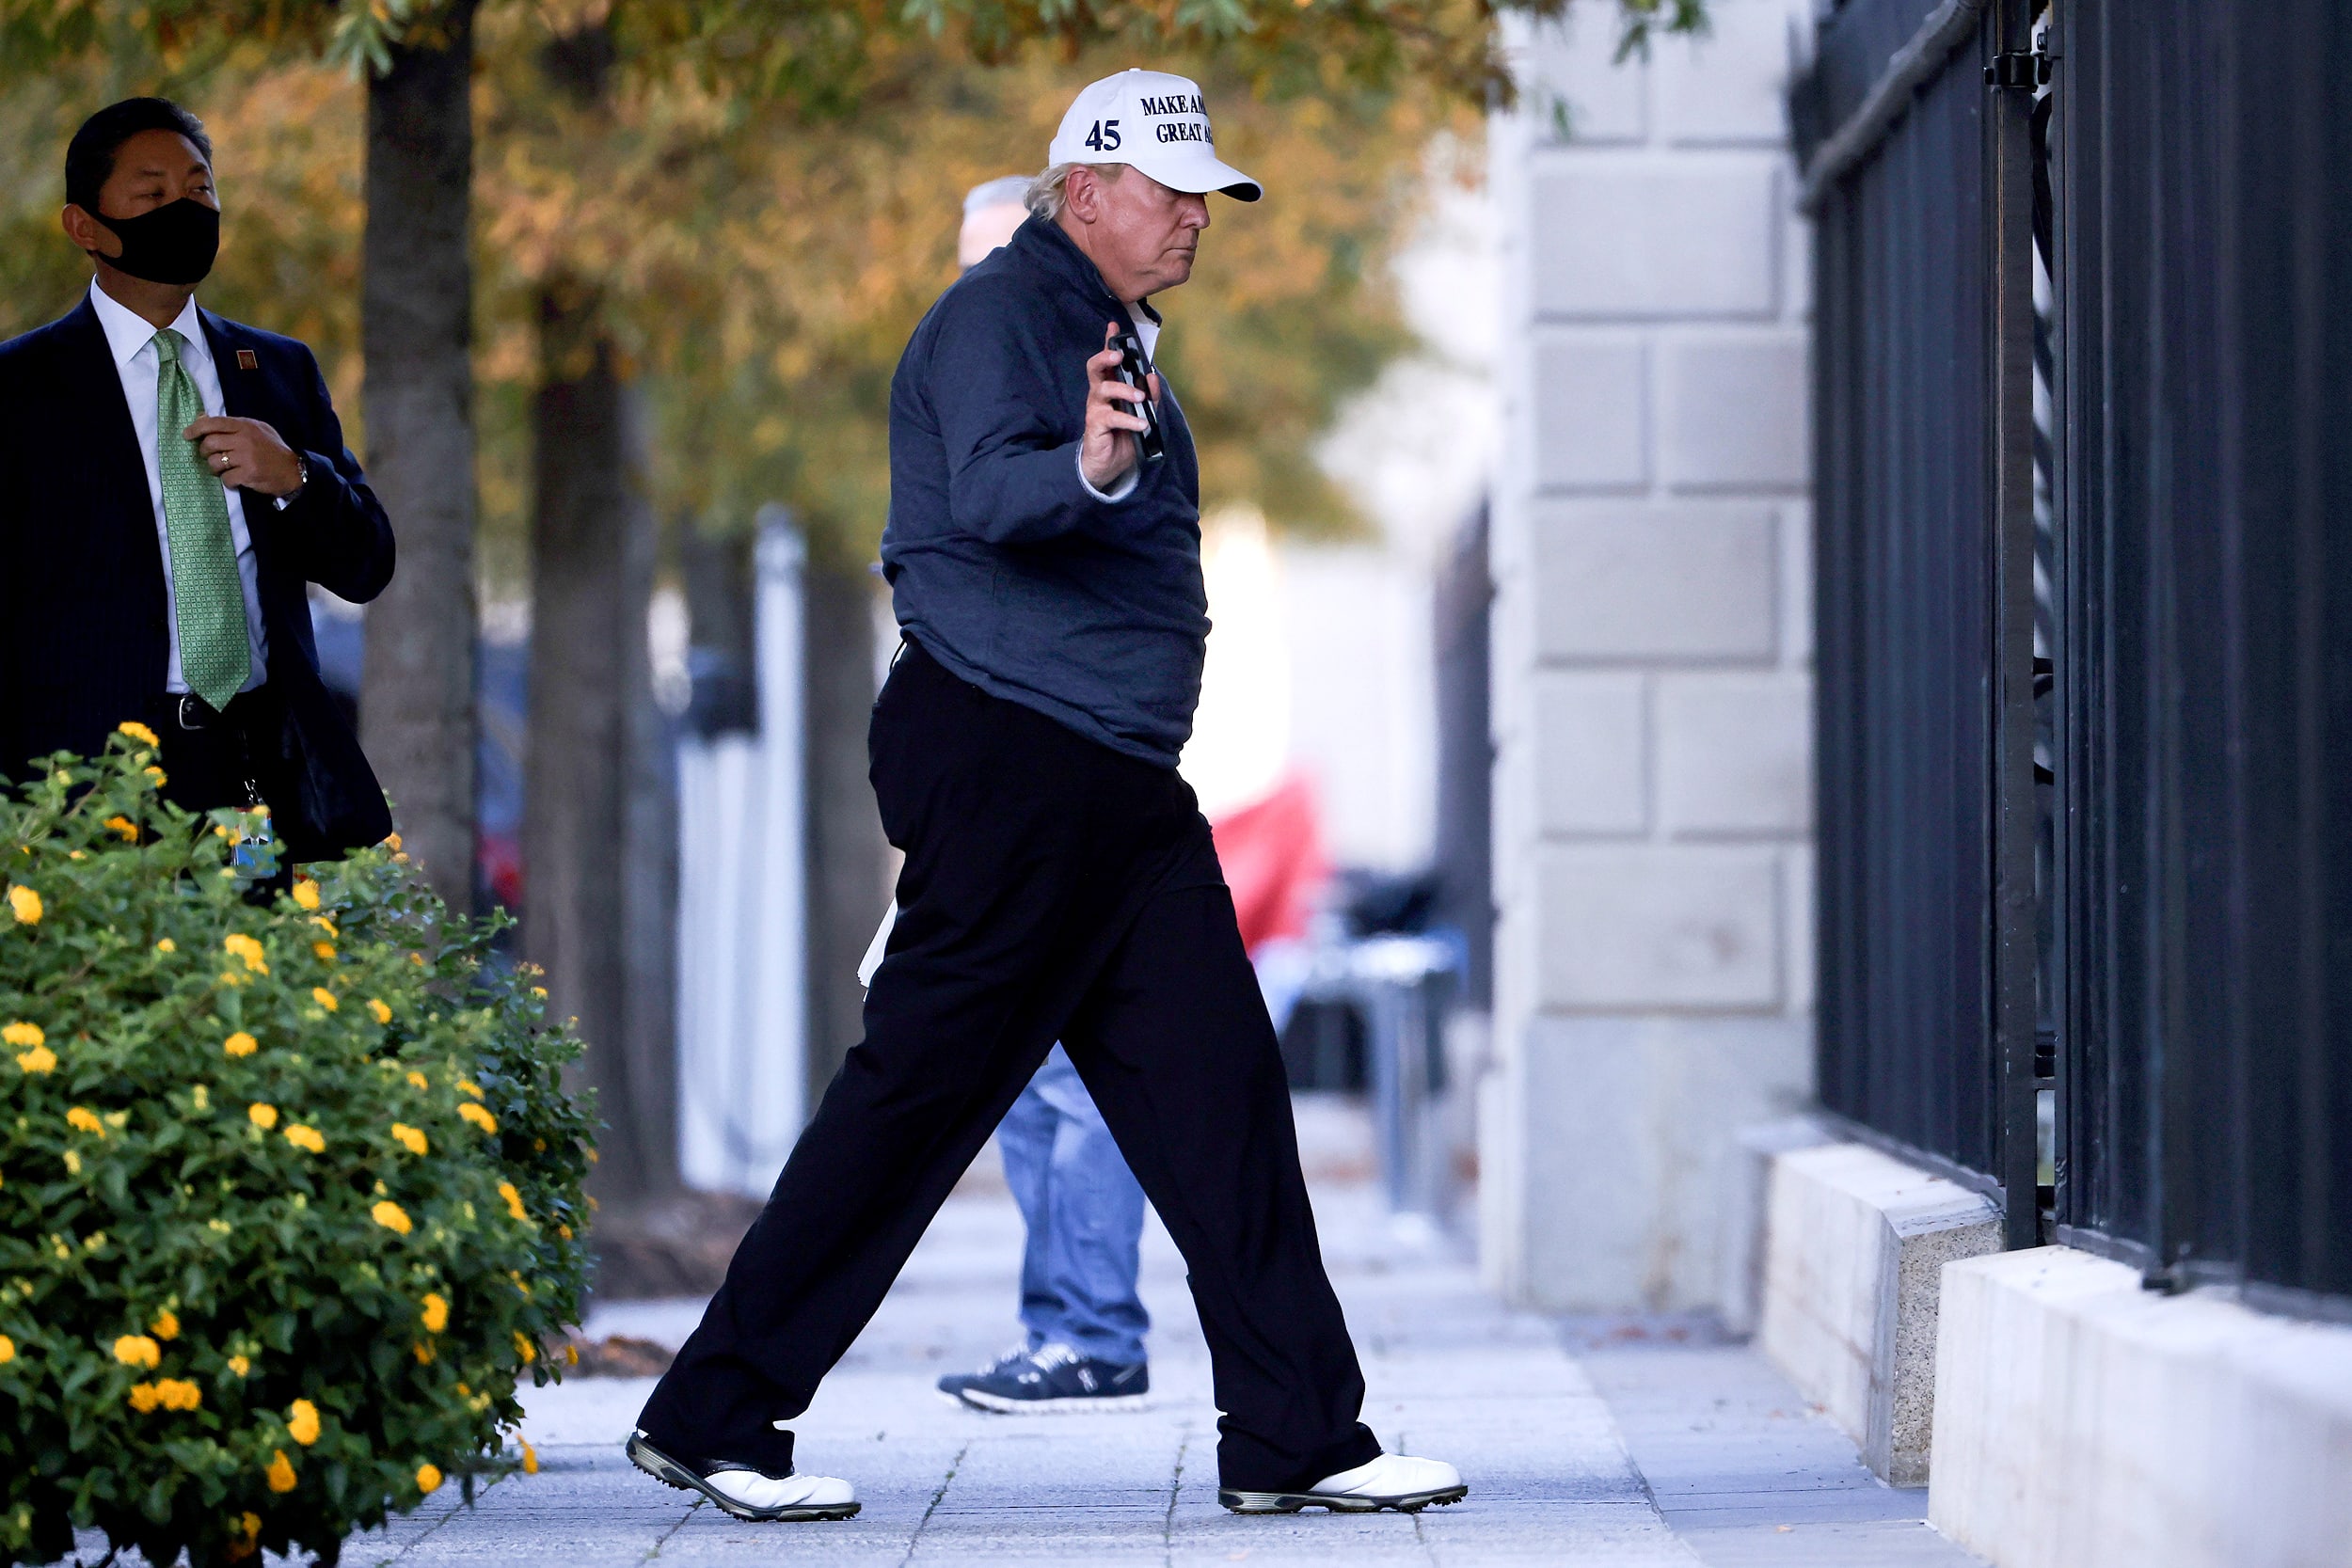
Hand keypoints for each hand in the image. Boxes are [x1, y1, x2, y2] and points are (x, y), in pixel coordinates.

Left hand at [184, 415, 303, 497]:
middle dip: (204, 452)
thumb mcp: (256, 429)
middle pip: (210, 444)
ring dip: (215, 468)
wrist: (293, 471)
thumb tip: (202, 418)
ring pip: (215, 462)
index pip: (213, 423)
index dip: (196, 428)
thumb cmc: (272, 449)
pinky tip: (236, 479)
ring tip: (225, 469)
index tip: (187, 435)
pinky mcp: (248, 474)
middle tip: (210, 456)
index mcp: (245, 426)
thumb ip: (232, 424)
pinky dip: (228, 481)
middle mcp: (244, 439)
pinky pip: (226, 478)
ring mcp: (246, 457)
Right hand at [1079, 323, 1159, 493]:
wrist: (1110, 464)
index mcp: (1110, 386)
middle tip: (1119, 358)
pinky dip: (1129, 420)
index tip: (1114, 326)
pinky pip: (1111, 417)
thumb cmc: (1123, 435)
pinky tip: (1142, 424)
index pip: (1108, 361)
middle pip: (1094, 368)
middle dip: (1105, 358)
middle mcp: (1099, 393)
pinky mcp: (1095, 425)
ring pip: (1102, 389)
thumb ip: (1150, 396)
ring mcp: (1096, 408)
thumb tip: (1153, 378)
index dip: (1109, 343)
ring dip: (1124, 391)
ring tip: (1140, 398)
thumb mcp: (1143, 414)